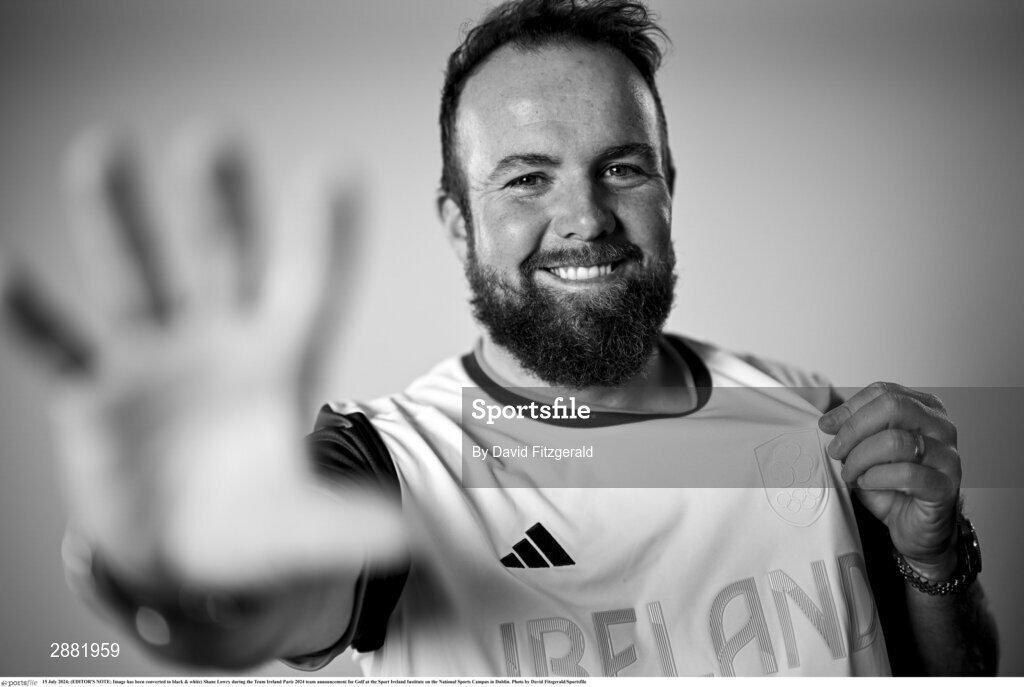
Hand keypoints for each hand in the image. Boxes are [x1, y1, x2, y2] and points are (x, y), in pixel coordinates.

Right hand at [1, 130, 402, 591]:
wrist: (185, 558)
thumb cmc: (257, 527)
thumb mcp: (301, 529)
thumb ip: (343, 527)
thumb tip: (406, 540)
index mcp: (283, 363)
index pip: (310, 289)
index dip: (323, 238)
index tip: (335, 170)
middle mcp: (220, 345)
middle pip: (221, 261)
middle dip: (218, 206)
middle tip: (213, 139)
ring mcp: (155, 361)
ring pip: (136, 279)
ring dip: (117, 221)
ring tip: (102, 149)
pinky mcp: (95, 393)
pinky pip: (58, 344)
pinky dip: (31, 312)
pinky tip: (4, 268)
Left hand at [818, 381, 960, 579]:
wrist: (915, 526)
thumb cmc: (890, 484)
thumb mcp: (866, 450)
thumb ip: (853, 431)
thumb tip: (828, 421)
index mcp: (924, 408)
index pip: (883, 392)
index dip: (850, 408)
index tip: (826, 426)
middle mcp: (941, 427)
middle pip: (893, 407)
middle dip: (854, 428)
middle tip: (836, 450)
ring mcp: (947, 456)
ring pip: (896, 441)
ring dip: (861, 458)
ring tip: (850, 472)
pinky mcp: (946, 486)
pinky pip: (906, 474)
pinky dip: (876, 478)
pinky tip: (866, 483)